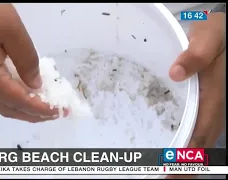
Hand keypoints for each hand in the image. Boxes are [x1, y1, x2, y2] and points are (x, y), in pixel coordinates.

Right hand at [0, 4, 64, 121]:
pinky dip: (10, 100)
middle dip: (33, 115)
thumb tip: (35, 85)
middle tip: (54, 113)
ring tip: (41, 107)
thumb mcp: (11, 30)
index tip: (60, 111)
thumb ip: (26, 60)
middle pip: (8, 109)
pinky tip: (20, 92)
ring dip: (21, 109)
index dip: (41, 108)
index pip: (19, 101)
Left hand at [167, 13, 225, 178]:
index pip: (201, 133)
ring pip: (201, 139)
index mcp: (213, 98)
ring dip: (187, 158)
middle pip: (201, 143)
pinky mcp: (205, 105)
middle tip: (166, 178)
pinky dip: (188, 144)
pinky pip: (198, 129)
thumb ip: (195, 56)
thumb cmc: (214, 36)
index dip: (187, 155)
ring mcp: (211, 108)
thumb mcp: (206, 39)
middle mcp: (214, 108)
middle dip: (186, 165)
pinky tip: (175, 149)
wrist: (221, 34)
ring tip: (169, 172)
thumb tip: (176, 73)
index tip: (173, 172)